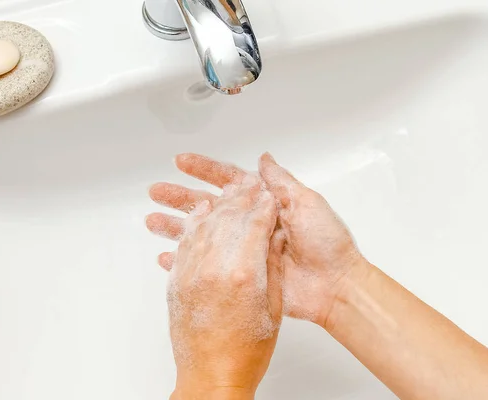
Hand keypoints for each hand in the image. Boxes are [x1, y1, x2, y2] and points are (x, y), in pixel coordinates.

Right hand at [147, 153, 365, 326]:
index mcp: (264, 204)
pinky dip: (186, 262)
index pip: (228, 182)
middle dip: (180, 197)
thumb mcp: (306, 203)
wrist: (335, 286)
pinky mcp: (240, 273)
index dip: (204, 170)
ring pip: (202, 234)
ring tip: (152, 221)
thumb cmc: (327, 243)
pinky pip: (207, 265)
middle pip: (207, 206)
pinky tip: (167, 259)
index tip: (181, 162)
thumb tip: (263, 158)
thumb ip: (280, 182)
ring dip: (177, 227)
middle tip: (155, 191)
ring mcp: (242, 249)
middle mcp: (249, 224)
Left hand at [163, 177, 283, 398]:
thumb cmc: (245, 352)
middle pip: (228, 219)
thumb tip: (272, 238)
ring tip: (225, 194)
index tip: (269, 197)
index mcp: (243, 275)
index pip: (255, 225)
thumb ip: (271, 267)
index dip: (264, 207)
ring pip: (203, 225)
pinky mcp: (177, 282)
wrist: (211, 377)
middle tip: (249, 187)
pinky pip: (184, 243)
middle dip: (241, 199)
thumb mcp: (273, 307)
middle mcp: (214, 269)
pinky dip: (192, 225)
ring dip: (215, 206)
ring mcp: (191, 273)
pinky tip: (199, 214)